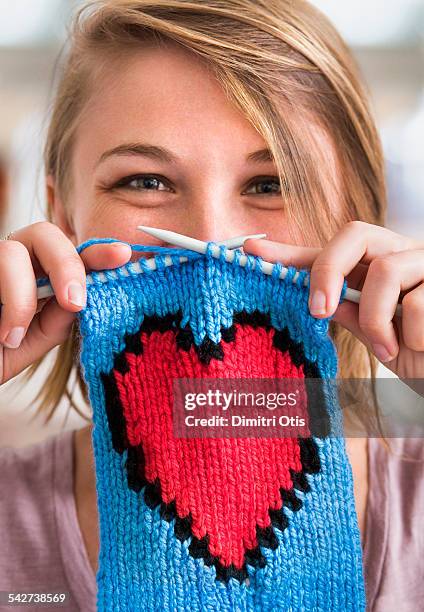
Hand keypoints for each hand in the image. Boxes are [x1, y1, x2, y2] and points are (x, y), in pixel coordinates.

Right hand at [0, 222, 131, 384]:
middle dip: (67, 264)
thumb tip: (90, 291)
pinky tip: (5, 334)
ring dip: (23, 294)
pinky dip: (8, 302)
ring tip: (16, 335)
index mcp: (38, 275)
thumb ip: (59, 317)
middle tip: (75, 301)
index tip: (123, 255)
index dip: (97, 251)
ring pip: (13, 249)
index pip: (72, 254)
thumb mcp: (33, 341)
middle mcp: (14, 262)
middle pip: (46, 233)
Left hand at [244, 221, 423, 381]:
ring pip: (387, 272)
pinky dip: (410, 337)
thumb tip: (303, 295)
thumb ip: (344, 309)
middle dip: (328, 270)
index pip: (327, 250)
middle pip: (355, 234)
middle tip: (318, 310)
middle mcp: (403, 254)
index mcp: (377, 266)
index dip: (288, 251)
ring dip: (379, 322)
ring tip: (389, 349)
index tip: (250, 252)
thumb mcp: (374, 333)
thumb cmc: (417, 353)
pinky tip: (421, 347)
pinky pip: (418, 306)